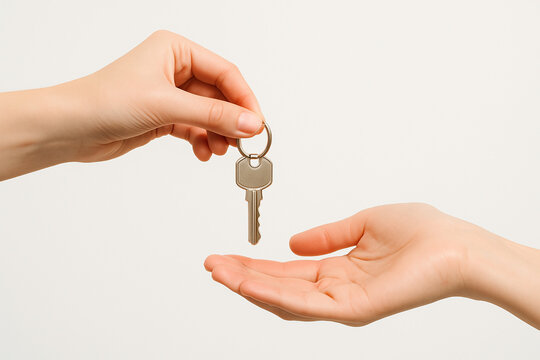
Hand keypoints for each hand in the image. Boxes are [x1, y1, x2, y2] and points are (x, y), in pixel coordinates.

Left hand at [0, 30, 262, 178]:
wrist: (69, 128)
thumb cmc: (104, 101)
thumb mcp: (167, 105)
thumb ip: (213, 115)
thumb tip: (251, 123)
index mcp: (176, 50)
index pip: (225, 73)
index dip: (244, 99)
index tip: (257, 124)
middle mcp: (174, 69)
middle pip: (219, 96)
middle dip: (231, 121)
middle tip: (243, 143)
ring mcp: (169, 95)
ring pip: (208, 114)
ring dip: (218, 133)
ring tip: (221, 150)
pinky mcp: (163, 117)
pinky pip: (194, 128)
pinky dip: (202, 140)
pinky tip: (203, 152)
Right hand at [205, 203, 539, 327]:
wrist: (455, 245)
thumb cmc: (421, 232)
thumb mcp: (362, 224)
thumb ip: (327, 235)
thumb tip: (294, 242)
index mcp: (338, 270)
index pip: (287, 272)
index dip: (255, 265)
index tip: (227, 255)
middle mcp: (336, 290)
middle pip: (279, 287)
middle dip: (242, 277)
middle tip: (210, 265)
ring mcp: (343, 303)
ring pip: (285, 299)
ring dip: (249, 286)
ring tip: (219, 272)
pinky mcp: (354, 309)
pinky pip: (306, 305)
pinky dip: (274, 295)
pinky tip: (248, 283)